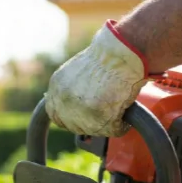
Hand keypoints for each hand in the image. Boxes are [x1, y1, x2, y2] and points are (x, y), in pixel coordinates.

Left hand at [45, 21, 148, 137]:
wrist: (121, 53)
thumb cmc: (106, 57)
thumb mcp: (76, 70)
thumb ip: (69, 88)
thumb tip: (73, 102)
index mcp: (56, 88)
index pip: (55, 114)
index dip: (68, 118)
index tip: (80, 117)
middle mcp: (64, 102)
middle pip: (72, 125)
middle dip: (87, 122)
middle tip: (103, 114)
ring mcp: (80, 112)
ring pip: (93, 129)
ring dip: (105, 123)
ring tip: (116, 109)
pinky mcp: (101, 119)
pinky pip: (114, 129)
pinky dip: (122, 124)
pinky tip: (126, 113)